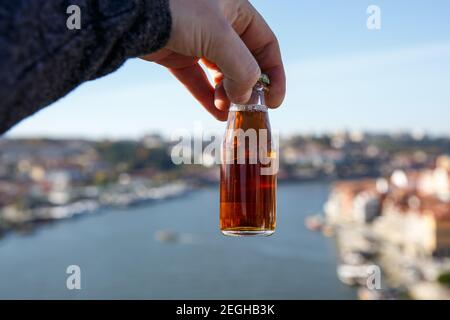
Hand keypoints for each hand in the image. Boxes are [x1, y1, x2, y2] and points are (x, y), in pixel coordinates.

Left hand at [141, 0, 284, 120]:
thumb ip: (242, 67)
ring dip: (227, 94)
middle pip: (244, 61)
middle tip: (247, 108)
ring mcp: (196, 40)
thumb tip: (248, 96)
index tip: (274, 101)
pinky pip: (197, 79)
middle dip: (247, 87)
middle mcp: (219, 23)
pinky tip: (215, 113)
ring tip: (227, 110)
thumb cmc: (178, 11)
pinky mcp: (176, 54)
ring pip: (220, 73)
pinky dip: (206, 95)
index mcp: (236, 10)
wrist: (130, 13)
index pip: (266, 44)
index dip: (274, 73)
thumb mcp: (219, 37)